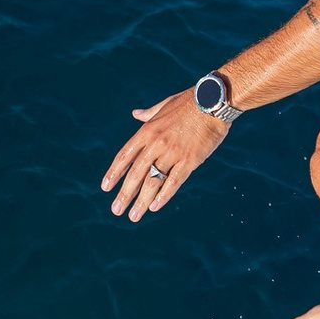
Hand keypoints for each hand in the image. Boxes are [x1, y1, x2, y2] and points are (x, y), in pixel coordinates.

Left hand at [100, 86, 228, 220]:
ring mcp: (172, 153)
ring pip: (153, 181)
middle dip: (124, 194)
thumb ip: (149, 114)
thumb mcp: (165, 105)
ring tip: (133, 216)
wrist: (214, 101)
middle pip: (136, 173)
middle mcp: (156, 143)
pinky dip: (163, 196)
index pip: (125, 155)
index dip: (114, 173)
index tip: (105, 187)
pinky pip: (174, 182)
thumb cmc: (190, 102)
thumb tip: (136, 114)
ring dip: (141, 201)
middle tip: (116, 210)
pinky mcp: (189, 160)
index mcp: (147, 130)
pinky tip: (154, 207)